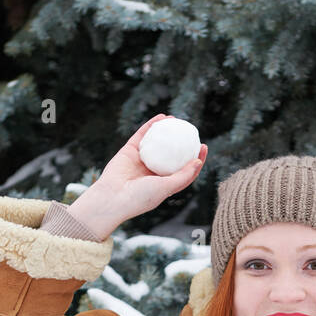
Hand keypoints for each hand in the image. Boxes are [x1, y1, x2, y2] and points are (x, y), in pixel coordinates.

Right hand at [69, 114, 207, 236]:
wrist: (112, 197)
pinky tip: (161, 117)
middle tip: (191, 130)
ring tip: (176, 120)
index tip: (203, 147)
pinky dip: (151, 126)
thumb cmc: (140, 198)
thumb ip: (183, 177)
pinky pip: (143, 135)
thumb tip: (198, 161)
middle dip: (182, 142)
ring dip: (167, 131)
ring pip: (157, 143)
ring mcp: (141, 161)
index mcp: (164, 184)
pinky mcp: (130, 151)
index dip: (195, 158)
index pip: (184, 170)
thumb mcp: (166, 188)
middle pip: (172, 154)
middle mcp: (153, 172)